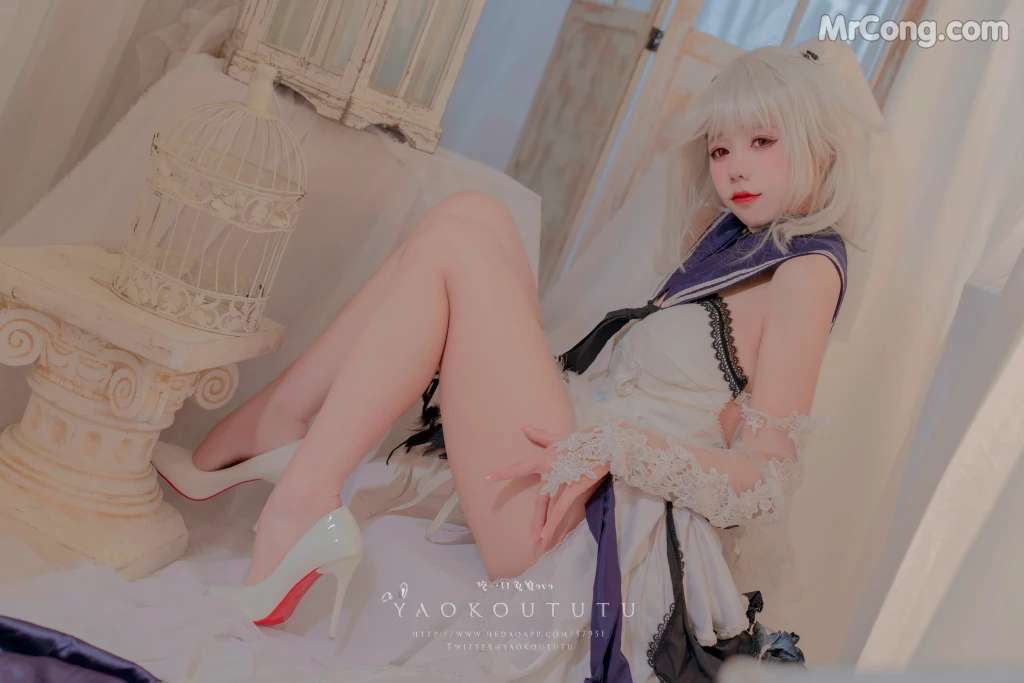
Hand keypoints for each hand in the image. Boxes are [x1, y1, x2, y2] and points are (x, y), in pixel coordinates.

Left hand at [485, 425, 609, 549]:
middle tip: (525, 534)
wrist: (607, 443)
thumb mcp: (560, 437)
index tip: (488, 478)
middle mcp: (549, 470)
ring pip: (548, 508)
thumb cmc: (585, 439)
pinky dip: (553, 524)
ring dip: (543, 526)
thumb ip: (541, 436)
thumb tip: (523, 427)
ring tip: (536, 542)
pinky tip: (546, 536)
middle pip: (539, 499)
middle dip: (534, 518)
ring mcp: (561, 480)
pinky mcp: (573, 489)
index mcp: (545, 457)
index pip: (521, 467)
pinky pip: (560, 510)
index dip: (505, 472)